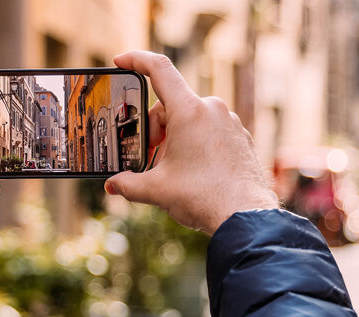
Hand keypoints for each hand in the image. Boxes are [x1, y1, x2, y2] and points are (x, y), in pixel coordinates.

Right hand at [105, 51, 277, 233]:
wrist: (245, 216)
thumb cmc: (204, 197)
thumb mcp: (157, 190)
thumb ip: (129, 184)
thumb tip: (113, 186)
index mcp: (190, 111)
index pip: (159, 69)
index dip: (136, 59)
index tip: (121, 60)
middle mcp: (212, 109)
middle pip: (171, 105)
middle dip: (155, 129)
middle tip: (149, 157)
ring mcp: (230, 122)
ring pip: (191, 120)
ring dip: (175, 139)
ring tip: (172, 170)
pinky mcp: (241, 137)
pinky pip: (210, 131)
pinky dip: (196, 144)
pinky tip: (194, 171)